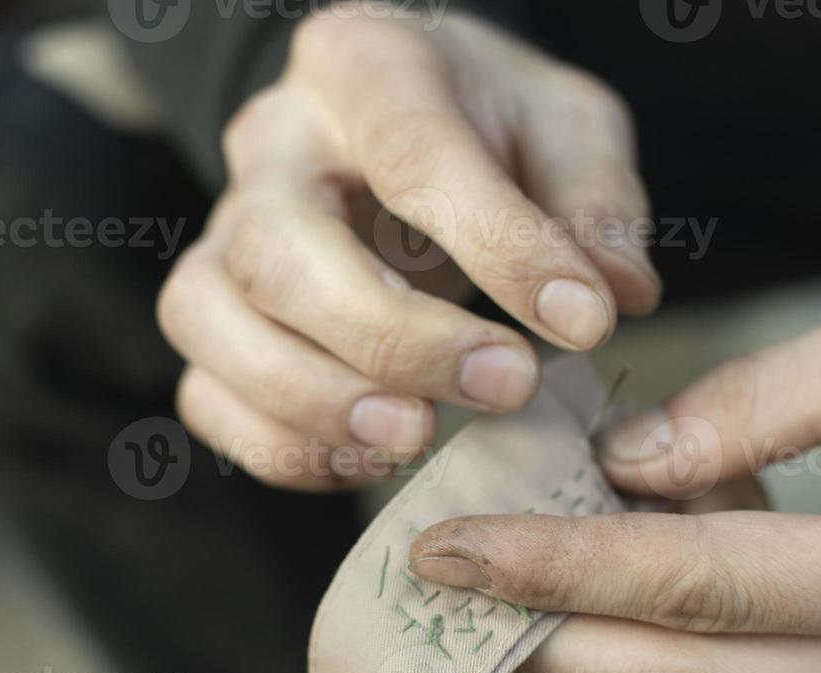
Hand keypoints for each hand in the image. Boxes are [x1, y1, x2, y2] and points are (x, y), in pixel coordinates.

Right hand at [158, 4, 659, 489]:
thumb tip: (615, 297)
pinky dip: (279, 445)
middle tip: (508, 385)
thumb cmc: (489, 123)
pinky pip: (205, 393)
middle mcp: (270, 144)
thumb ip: (594, 200)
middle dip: (392, 337)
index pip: (412, 152)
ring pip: (210, 318)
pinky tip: (371, 459)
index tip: (585, 322)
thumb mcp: (566, 125)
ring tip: (419, 439)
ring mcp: (222, 231)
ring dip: (314, 400)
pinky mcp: (211, 315)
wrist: (400, 126)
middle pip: (279, 247)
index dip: (499, 246)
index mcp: (363, 65)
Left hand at [409, 293, 820, 672]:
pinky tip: (580, 598)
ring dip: (580, 655)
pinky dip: (644, 649)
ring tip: (489, 588)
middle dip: (543, 635)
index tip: (453, 545)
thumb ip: (756, 404)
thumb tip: (623, 466)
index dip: (562, 568)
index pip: (700, 587)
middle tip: (438, 579)